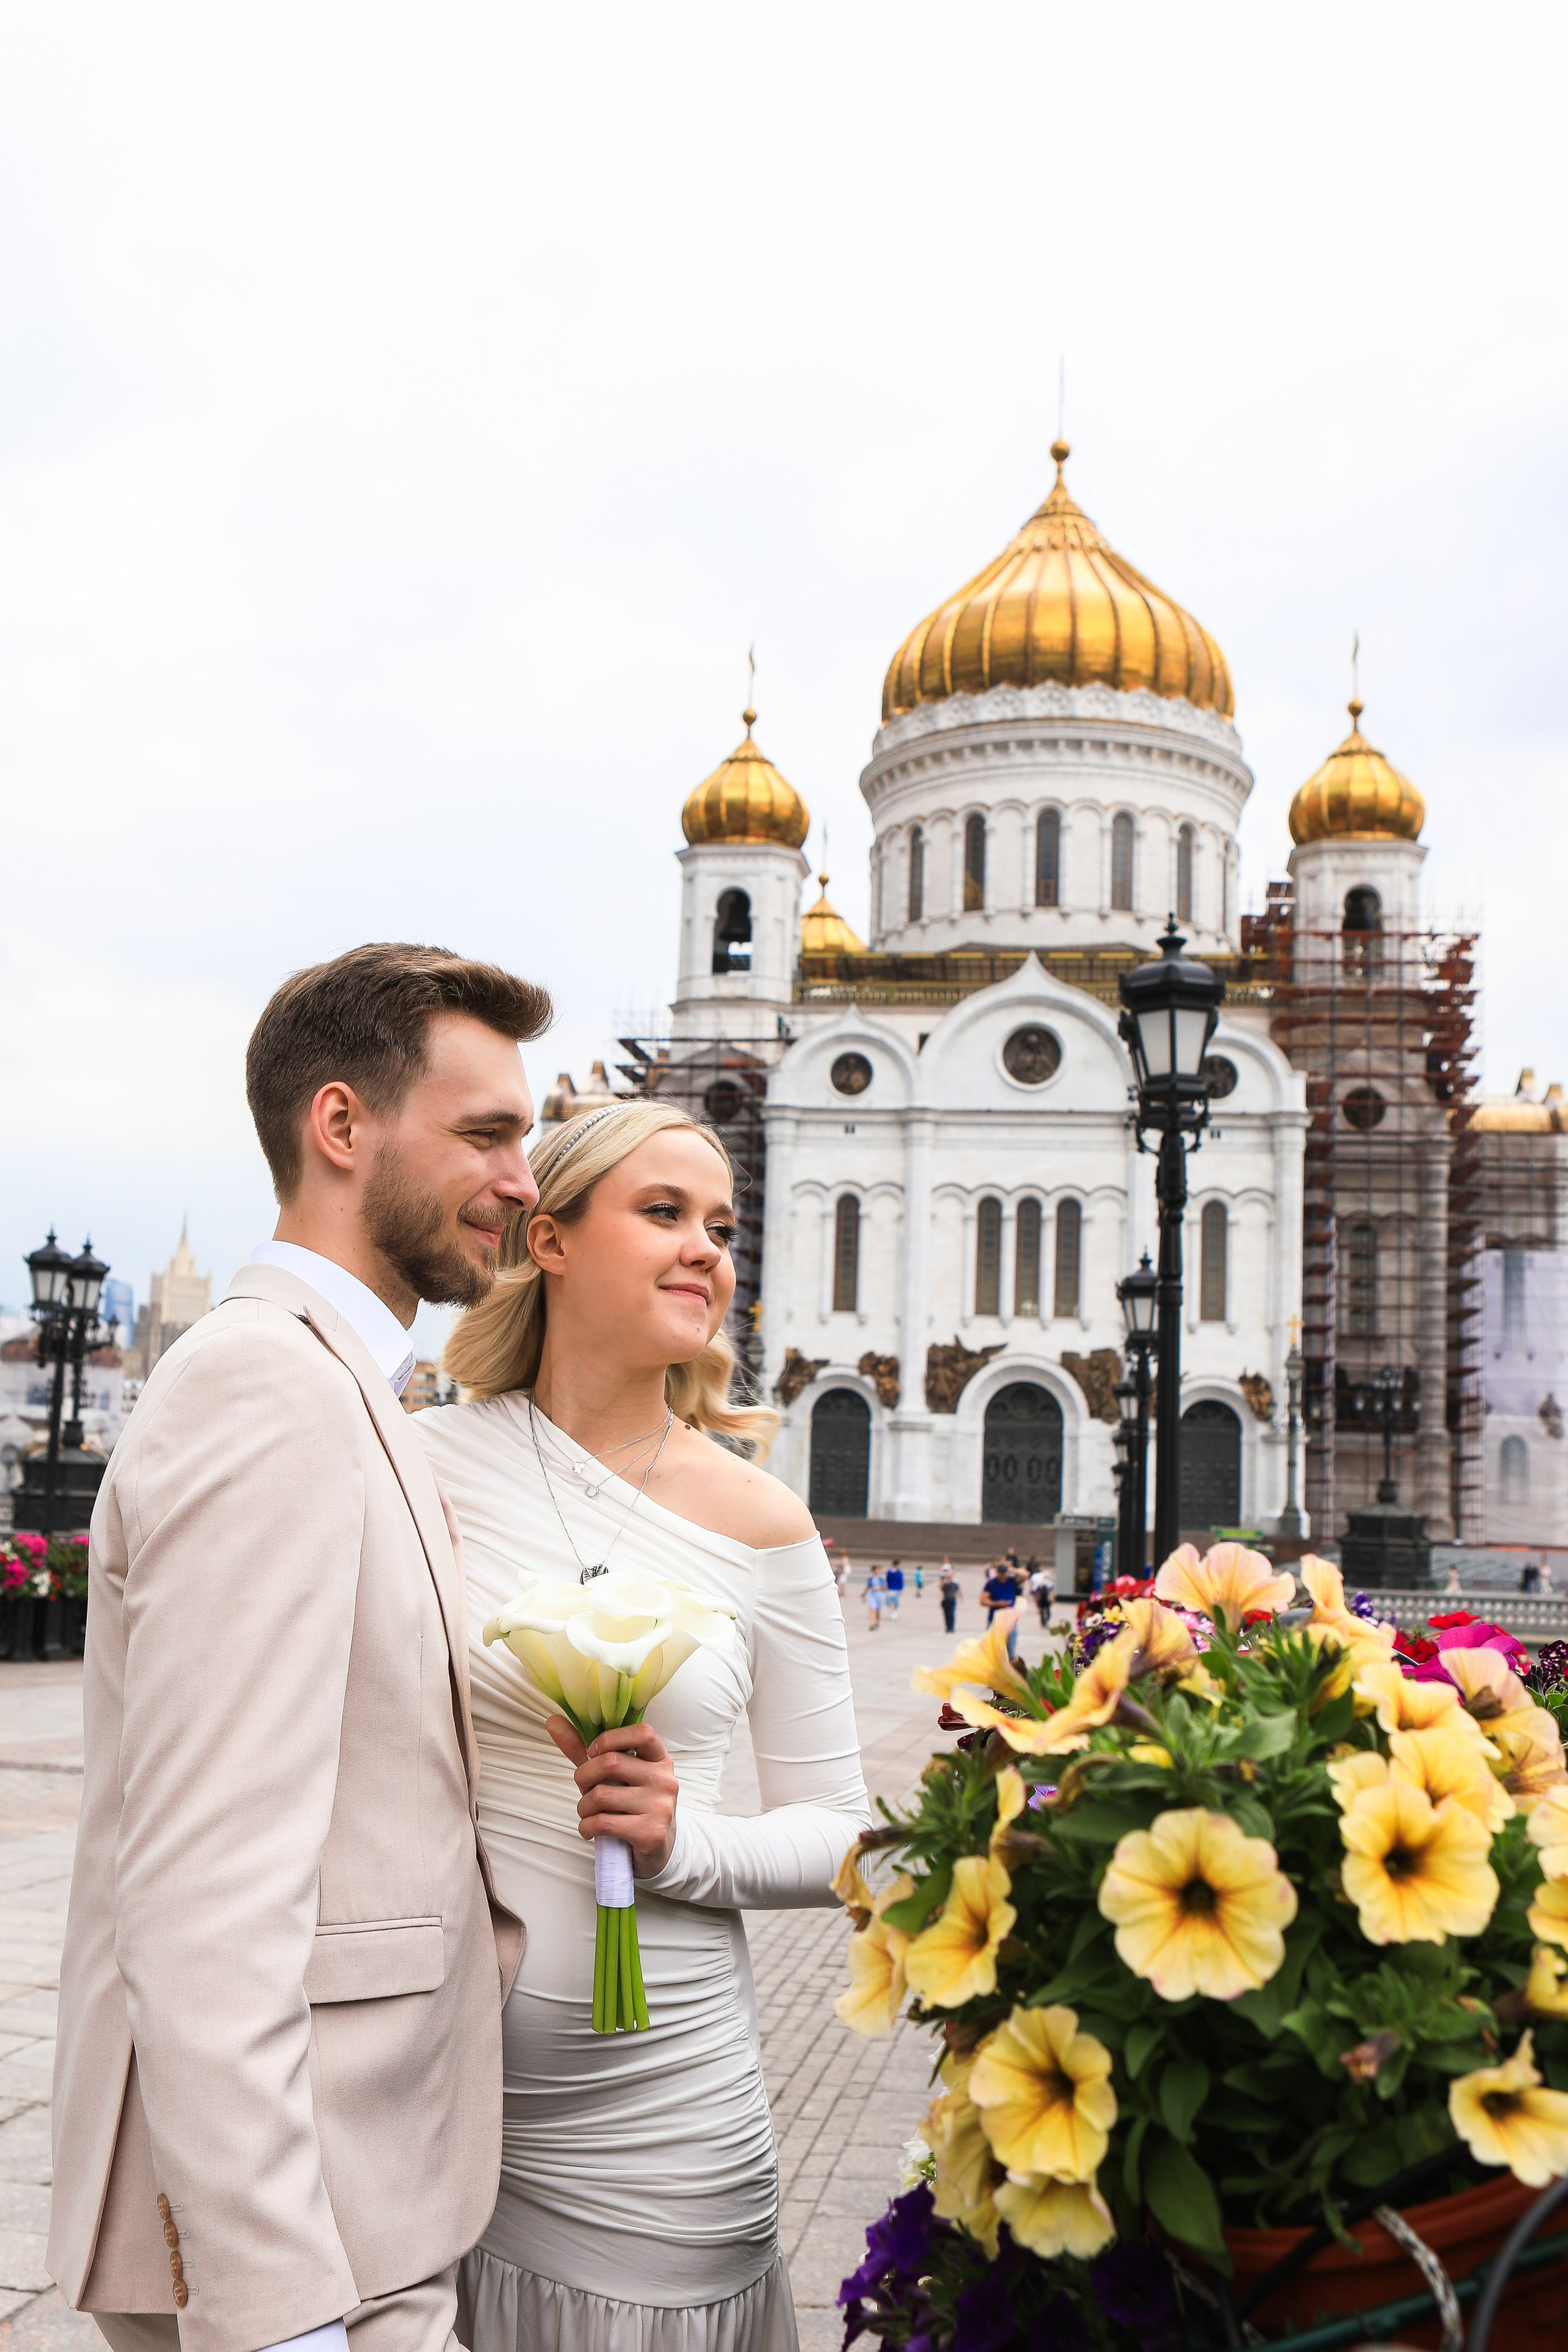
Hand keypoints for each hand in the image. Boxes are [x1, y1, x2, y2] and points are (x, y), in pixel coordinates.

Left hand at [545, 1717, 678, 1877]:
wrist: (658, 1849)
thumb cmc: (630, 1805)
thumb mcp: (615, 1776)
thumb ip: (586, 1751)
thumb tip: (552, 1721)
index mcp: (659, 1759)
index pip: (642, 1733)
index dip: (610, 1739)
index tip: (593, 1752)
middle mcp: (664, 1780)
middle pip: (611, 1763)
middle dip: (584, 1776)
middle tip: (583, 1788)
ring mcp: (660, 1807)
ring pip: (602, 1795)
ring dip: (583, 1807)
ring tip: (587, 1812)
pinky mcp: (650, 1833)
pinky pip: (603, 1822)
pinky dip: (586, 1827)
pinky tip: (589, 1829)